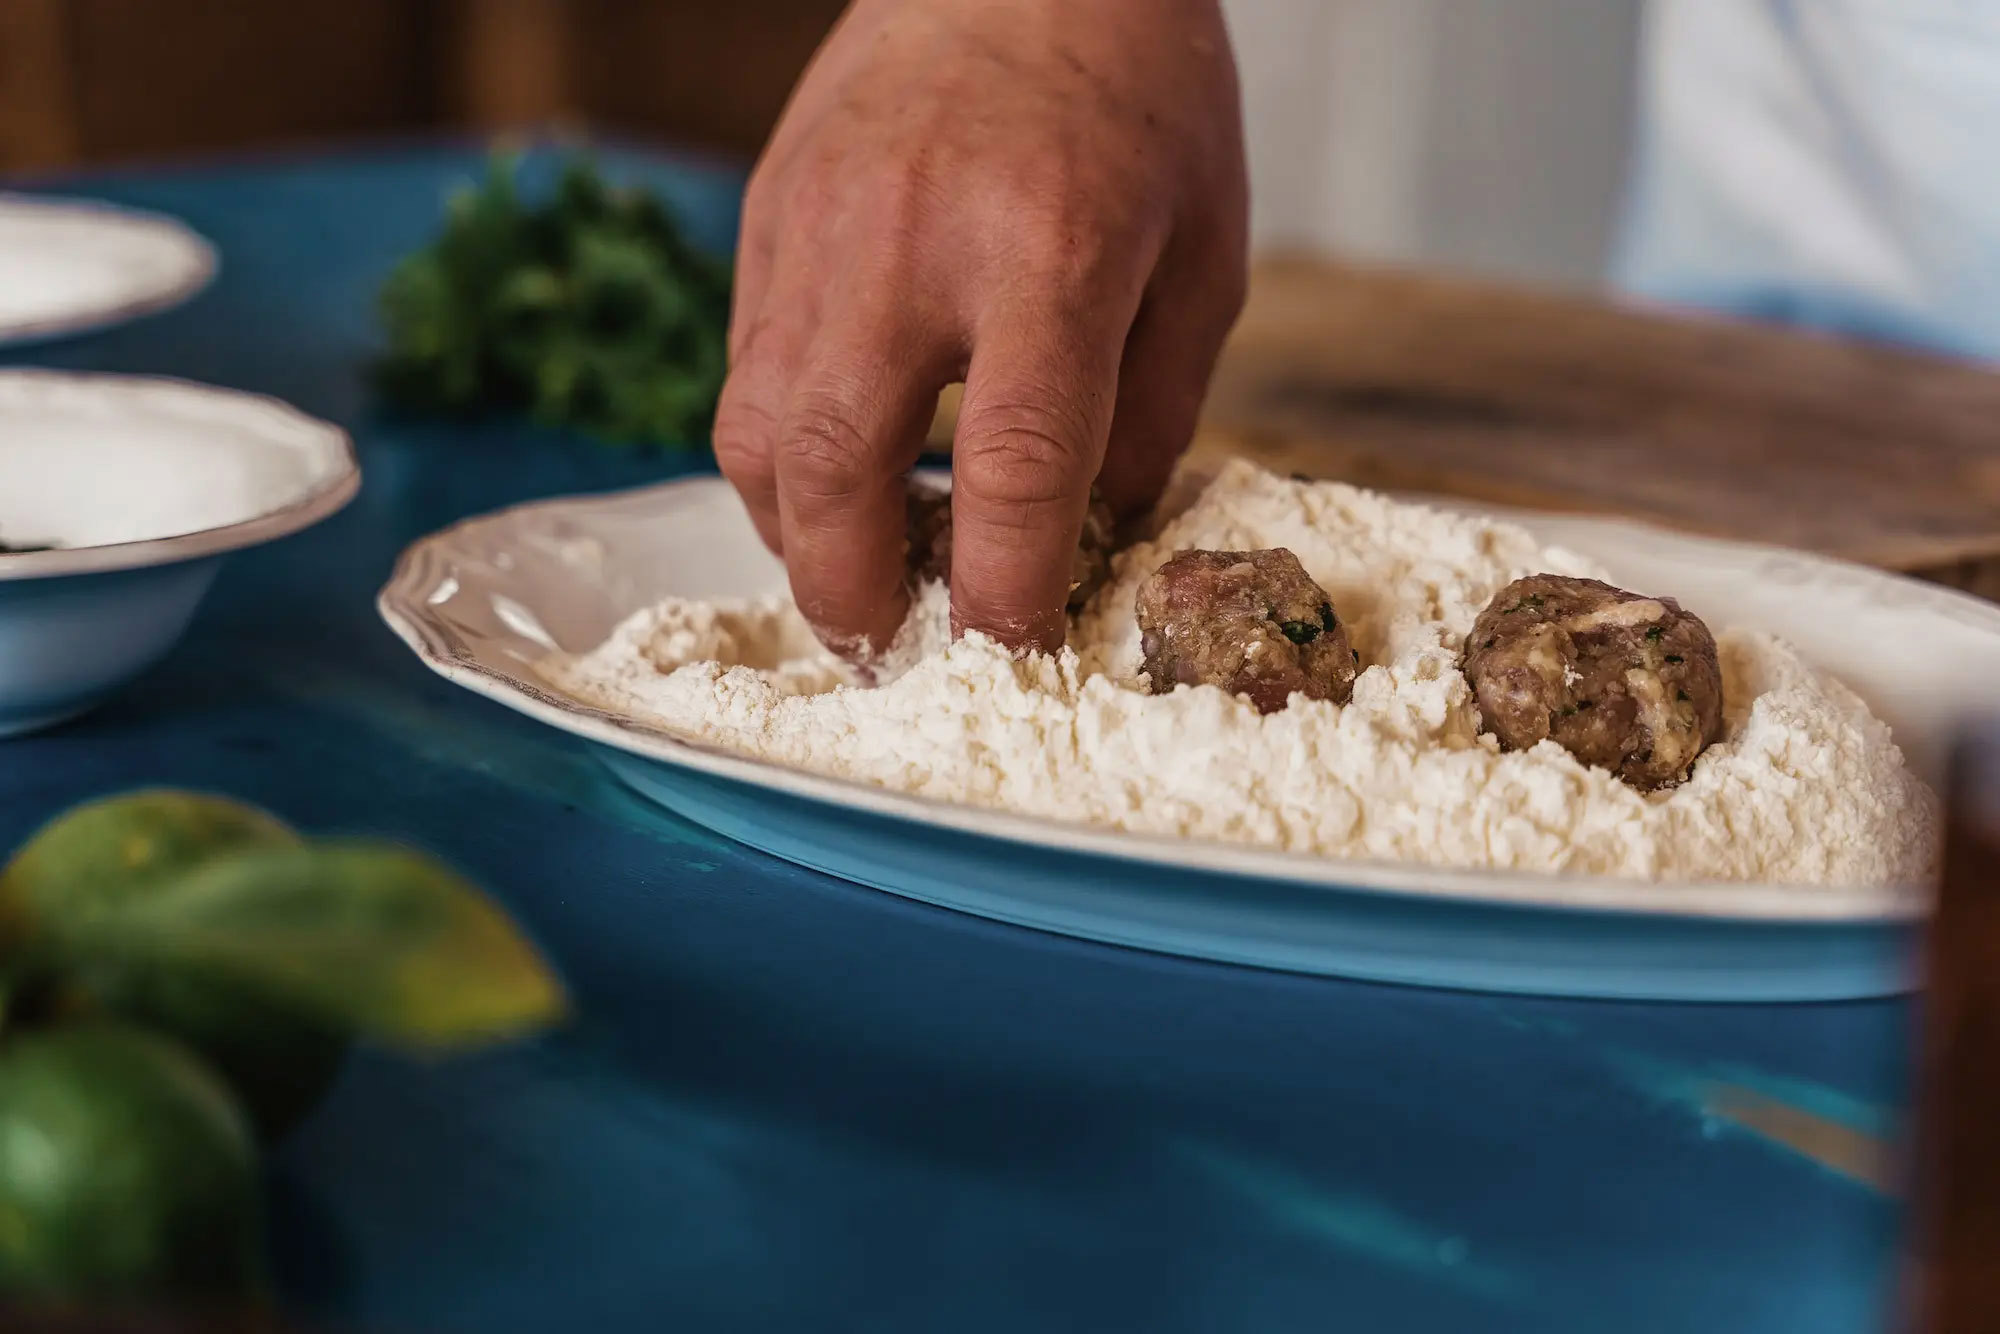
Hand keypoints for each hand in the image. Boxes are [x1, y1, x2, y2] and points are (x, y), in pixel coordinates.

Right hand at [714, 0, 1247, 655]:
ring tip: (853, 569)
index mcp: (1045, 255)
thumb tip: (1093, 535)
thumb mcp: (1204, 255)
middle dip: (851, 596)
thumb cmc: (1139, 97)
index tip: (1007, 651)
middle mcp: (908, 248)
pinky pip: (743, 372)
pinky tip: (833, 472)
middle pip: (831, 471)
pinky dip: (777, 455)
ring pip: (753, 435)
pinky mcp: (769, 219)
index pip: (1009, 468)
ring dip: (796, 536)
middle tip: (886, 650)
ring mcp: (817, 231)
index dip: (1002, 590)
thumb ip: (1154, 412)